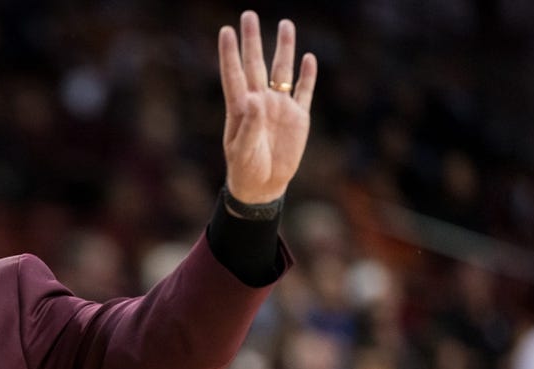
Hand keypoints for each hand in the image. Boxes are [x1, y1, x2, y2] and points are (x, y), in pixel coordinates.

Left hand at [218, 11, 316, 203]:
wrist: (263, 186)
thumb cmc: (245, 170)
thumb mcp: (242, 151)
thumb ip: (249, 125)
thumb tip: (255, 99)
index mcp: (241, 108)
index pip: (234, 74)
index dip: (229, 53)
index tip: (226, 31)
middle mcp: (259, 102)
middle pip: (257, 64)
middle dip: (253, 40)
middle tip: (249, 14)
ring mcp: (279, 107)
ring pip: (282, 71)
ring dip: (284, 48)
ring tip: (285, 24)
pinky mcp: (298, 117)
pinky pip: (303, 91)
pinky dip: (307, 75)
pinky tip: (308, 58)